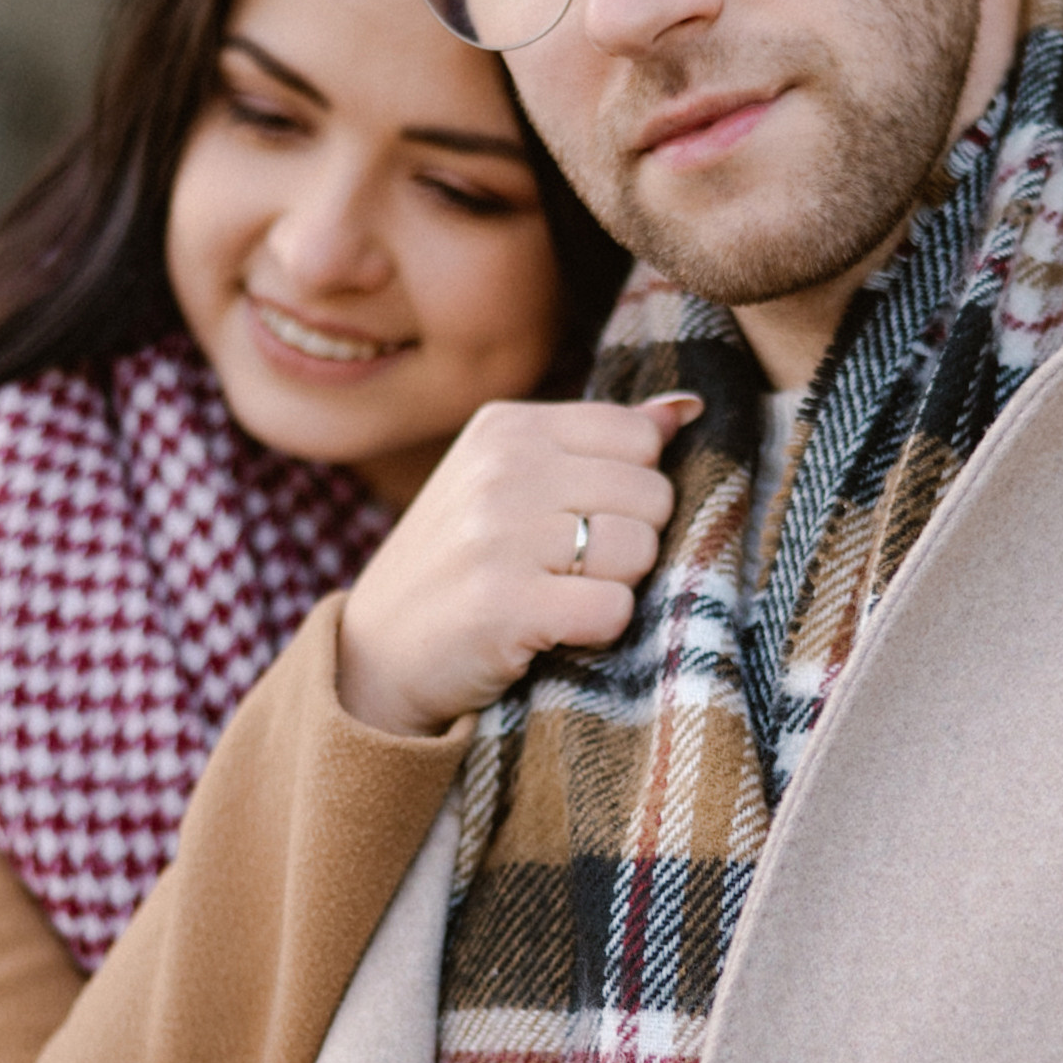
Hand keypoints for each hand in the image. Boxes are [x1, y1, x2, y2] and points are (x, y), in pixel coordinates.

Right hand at [337, 393, 699, 735]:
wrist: (376, 654)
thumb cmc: (460, 565)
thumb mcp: (511, 482)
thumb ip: (598, 443)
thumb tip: (686, 408)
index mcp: (507, 427)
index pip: (640, 436)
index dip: (631, 490)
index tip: (581, 520)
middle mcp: (502, 468)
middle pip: (652, 494)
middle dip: (629, 541)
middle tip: (570, 569)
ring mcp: (498, 534)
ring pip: (639, 549)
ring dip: (615, 587)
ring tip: (559, 596)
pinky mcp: (503, 604)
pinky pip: (615, 609)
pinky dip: (598, 632)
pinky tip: (553, 631)